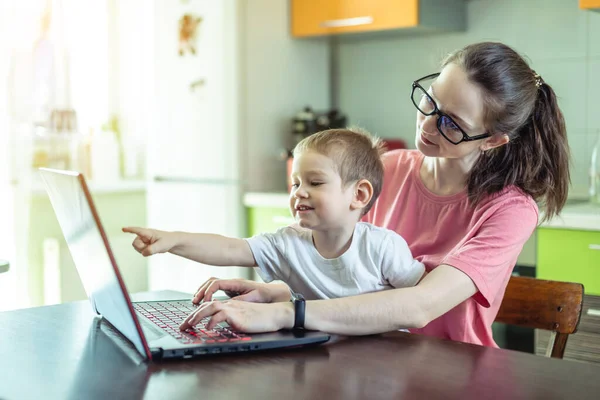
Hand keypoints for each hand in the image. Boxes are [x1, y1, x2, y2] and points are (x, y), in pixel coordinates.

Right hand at [122, 226, 177, 256]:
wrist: (171, 242)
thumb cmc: (167, 241)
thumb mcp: (162, 246)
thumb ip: (153, 249)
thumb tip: (144, 253)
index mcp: (148, 232)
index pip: (138, 230)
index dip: (130, 230)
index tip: (123, 229)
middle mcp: (144, 235)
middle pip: (135, 244)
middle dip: (141, 248)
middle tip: (152, 248)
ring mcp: (143, 240)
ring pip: (137, 248)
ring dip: (144, 250)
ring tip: (154, 248)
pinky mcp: (144, 245)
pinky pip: (140, 251)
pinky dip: (146, 252)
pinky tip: (152, 249)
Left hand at [179, 300, 293, 332]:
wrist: (274, 315)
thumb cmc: (261, 319)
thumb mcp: (243, 320)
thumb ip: (231, 321)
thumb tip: (221, 329)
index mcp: (230, 305)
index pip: (209, 307)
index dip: (197, 314)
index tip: (188, 323)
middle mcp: (229, 304)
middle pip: (206, 306)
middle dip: (191, 316)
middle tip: (182, 327)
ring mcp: (233, 308)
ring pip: (210, 307)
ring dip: (197, 316)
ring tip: (189, 325)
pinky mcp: (237, 314)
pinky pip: (220, 315)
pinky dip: (212, 321)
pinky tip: (208, 328)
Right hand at [192, 277, 290, 303]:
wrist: (273, 293)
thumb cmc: (265, 295)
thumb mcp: (253, 298)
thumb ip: (241, 300)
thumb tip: (228, 304)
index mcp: (236, 283)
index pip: (216, 283)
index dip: (208, 292)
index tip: (205, 302)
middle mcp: (232, 283)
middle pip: (211, 282)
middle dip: (201, 290)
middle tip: (194, 301)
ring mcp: (231, 286)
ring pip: (212, 285)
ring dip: (203, 292)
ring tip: (196, 301)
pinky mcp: (231, 292)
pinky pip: (216, 290)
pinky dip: (208, 294)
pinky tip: (205, 302)